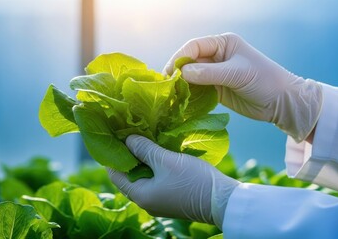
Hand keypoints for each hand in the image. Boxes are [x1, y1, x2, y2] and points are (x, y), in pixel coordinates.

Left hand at [107, 135, 239, 228]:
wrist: (223, 201)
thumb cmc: (193, 180)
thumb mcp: (166, 160)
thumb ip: (144, 149)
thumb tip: (127, 140)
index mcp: (140, 195)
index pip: (115, 174)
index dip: (114, 155)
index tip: (117, 136)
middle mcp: (146, 202)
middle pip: (129, 176)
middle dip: (130, 156)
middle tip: (132, 135)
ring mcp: (159, 201)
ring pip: (143, 178)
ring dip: (143, 160)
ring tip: (146, 140)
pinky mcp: (171, 198)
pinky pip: (155, 181)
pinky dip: (154, 167)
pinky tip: (160, 153)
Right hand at [164, 32, 322, 141]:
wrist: (281, 102)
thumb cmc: (264, 80)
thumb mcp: (237, 74)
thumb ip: (209, 73)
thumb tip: (182, 73)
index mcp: (223, 44)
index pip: (194, 46)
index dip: (180, 57)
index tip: (169, 71)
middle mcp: (217, 56)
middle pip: (190, 61)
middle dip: (177, 71)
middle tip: (166, 85)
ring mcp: (216, 73)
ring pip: (192, 76)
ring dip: (181, 84)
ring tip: (170, 95)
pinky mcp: (217, 89)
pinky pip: (198, 90)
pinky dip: (189, 94)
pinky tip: (181, 100)